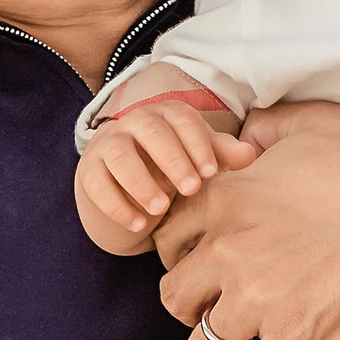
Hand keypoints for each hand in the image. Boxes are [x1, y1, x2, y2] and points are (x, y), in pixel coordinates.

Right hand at [80, 96, 251, 242]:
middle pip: (152, 133)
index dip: (198, 144)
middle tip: (192, 189)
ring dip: (141, 182)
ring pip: (120, 156)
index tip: (212, 172)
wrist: (129, 186)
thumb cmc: (173, 167)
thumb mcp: (199, 160)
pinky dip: (117, 206)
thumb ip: (222, 155)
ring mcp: (108, 145)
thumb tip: (249, 154)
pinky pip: (98, 184)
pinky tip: (138, 224)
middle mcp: (135, 123)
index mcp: (166, 115)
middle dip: (173, 160)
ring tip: (161, 208)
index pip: (183, 120)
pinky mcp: (89, 171)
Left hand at [153, 102, 339, 339]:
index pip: (165, 240)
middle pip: (175, 297)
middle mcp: (231, 249)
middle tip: (222, 309)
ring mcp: (260, 300)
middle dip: (195, 307)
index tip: (206, 266)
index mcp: (227, 197)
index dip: (183, 256)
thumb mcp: (314, 126)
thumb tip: (241, 140)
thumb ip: (264, 132)